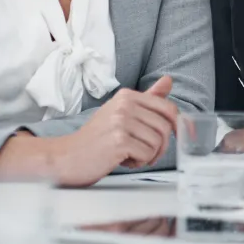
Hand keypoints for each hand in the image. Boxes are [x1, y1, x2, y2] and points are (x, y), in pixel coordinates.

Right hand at [29, 77, 179, 186]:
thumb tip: (168, 80)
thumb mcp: (121, 113)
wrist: (66, 157)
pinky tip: (124, 160)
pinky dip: (139, 162)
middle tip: (147, 152)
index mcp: (127, 96)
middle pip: (165, 126)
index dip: (176, 126)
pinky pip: (148, 154)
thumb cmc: (95, 138)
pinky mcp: (119, 141)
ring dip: (149, 155)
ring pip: (158, 141)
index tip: (175, 137)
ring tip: (130, 155)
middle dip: (162, 145)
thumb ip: (148, 99)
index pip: (168, 108)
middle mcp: (125, 105)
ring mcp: (121, 122)